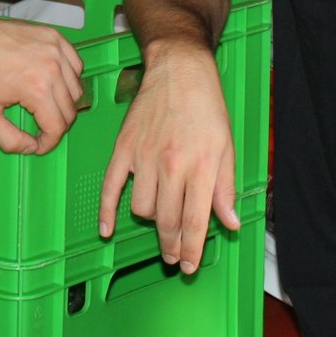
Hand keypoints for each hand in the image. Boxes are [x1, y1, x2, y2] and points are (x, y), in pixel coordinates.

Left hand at [0, 13, 84, 154]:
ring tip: (43, 104)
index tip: (38, 144)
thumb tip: (31, 148)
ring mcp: (57, 51)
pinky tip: (52, 82)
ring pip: (76, 89)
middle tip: (40, 127)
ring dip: (63, 103)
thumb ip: (9, 140)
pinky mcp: (57, 38)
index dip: (48, 143)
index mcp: (37, 89)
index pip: (57, 127)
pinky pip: (75, 66)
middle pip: (70, 110)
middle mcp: (53, 69)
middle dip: (56, 125)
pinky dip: (69, 78)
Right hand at [97, 42, 236, 272]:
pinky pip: (110, 187)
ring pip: (140, 209)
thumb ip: (225, 187)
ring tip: (159, 226)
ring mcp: (143, 158)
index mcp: (199, 166)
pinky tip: (106, 230)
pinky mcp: (123, 148)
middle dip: (172, 246)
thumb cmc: (207, 107)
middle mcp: (170, 166)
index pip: (195, 221)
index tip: (190, 266)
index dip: (193, 249)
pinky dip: (106, 212)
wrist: (179, 70)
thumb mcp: (226, 147)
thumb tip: (229, 223)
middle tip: (175, 257)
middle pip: (167, 221)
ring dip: (149, 223)